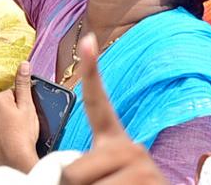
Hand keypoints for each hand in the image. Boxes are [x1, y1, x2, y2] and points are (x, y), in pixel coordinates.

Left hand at [0, 62, 39, 172]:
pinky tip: (5, 137)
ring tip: (13, 131)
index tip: (24, 113)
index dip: (21, 102)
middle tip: (20, 122)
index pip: (11, 93)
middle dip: (11, 110)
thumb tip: (23, 65)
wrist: (13, 159)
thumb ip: (24, 84)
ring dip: (3, 120)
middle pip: (2, 103)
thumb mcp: (28, 106)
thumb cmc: (23, 134)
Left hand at [59, 35, 167, 184]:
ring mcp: (141, 166)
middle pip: (71, 171)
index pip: (99, 105)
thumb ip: (84, 167)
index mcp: (115, 142)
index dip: (93, 73)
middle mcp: (131, 148)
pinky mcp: (147, 181)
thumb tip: (63, 172)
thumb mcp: (100, 177)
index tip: (88, 40)